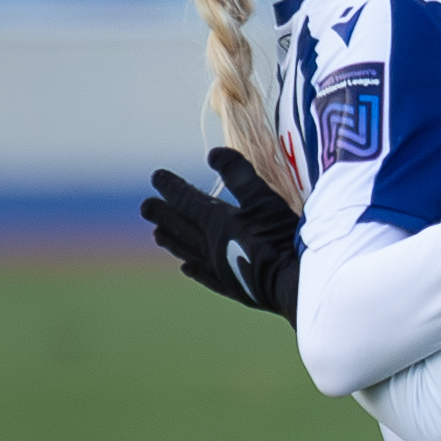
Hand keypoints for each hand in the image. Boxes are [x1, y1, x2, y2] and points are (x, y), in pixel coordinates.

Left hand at [142, 144, 300, 318]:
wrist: (295, 285)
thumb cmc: (282, 238)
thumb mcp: (264, 198)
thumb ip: (239, 175)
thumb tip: (213, 153)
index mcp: (217, 221)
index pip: (186, 199)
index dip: (171, 186)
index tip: (156, 176)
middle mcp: (211, 245)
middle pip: (181, 226)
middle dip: (163, 214)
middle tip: (145, 207)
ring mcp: (219, 269)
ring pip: (188, 251)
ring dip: (172, 241)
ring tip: (157, 235)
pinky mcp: (233, 287)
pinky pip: (205, 276)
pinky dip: (193, 269)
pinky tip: (186, 268)